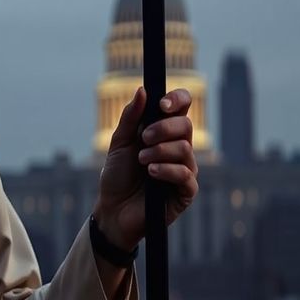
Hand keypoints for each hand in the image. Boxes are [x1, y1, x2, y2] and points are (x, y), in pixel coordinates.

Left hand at [93, 87, 198, 250]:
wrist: (113, 209)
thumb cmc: (118, 175)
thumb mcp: (120, 143)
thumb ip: (130, 117)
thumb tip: (142, 90)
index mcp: (165, 132)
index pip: (183, 107)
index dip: (177, 100)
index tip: (161, 104)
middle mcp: (179, 148)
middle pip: (186, 125)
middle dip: (163, 128)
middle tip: (143, 139)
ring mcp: (185, 169)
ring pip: (185, 148)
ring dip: (159, 151)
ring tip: (142, 161)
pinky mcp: (186, 192)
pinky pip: (185, 174)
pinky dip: (166, 170)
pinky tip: (151, 173)